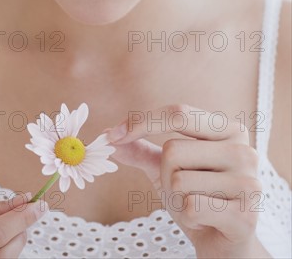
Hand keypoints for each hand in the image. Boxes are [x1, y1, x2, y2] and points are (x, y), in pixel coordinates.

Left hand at [105, 103, 268, 258]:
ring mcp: (249, 182)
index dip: (142, 122)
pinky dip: (188, 218)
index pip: (178, 113)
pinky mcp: (246, 215)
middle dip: (166, 175)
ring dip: (177, 200)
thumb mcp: (166, 168)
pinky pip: (191, 207)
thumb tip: (107, 135)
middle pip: (173, 150)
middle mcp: (244, 150)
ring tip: (198, 206)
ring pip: (179, 180)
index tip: (113, 135)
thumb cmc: (196, 197)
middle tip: (186, 190)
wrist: (224, 243)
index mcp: (228, 129)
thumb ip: (139, 148)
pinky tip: (204, 221)